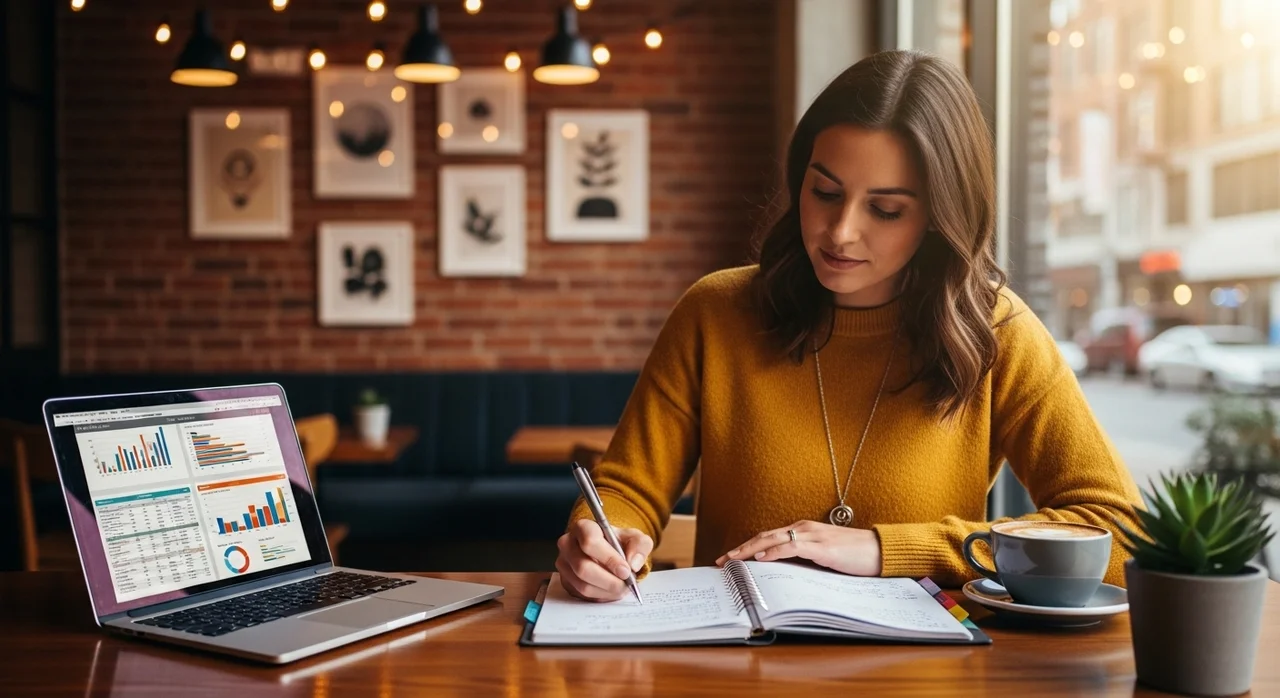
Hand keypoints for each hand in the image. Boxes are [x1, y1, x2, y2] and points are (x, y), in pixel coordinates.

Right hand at [556, 518, 653, 601]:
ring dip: (606, 591)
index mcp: (583, 528)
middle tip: (626, 585)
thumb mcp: (635, 539)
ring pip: (582, 584)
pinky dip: (600, 596)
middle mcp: (568, 544)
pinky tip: (611, 591)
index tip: (626, 570)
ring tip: (621, 589)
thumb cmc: (619, 543)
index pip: (590, 542)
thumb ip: (640, 546)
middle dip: (609, 581)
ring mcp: (564, 563)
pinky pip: (581, 594)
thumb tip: (633, 563)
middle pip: (583, 567)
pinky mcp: (565, 580)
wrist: (609, 551)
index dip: (609, 559)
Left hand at [714, 520, 882, 576]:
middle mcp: (803, 528)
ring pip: (772, 539)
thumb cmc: (854, 555)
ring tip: (732, 560)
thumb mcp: (824, 557)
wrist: (880, 549)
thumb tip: (781, 574)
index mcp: (803, 530)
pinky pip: (791, 546)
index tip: (729, 560)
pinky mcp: (821, 547)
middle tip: (721, 562)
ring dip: (749, 550)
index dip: (747, 547)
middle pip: (763, 536)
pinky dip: (773, 551)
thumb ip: (804, 560)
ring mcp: (811, 536)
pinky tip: (760, 558)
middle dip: (740, 549)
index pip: (768, 537)